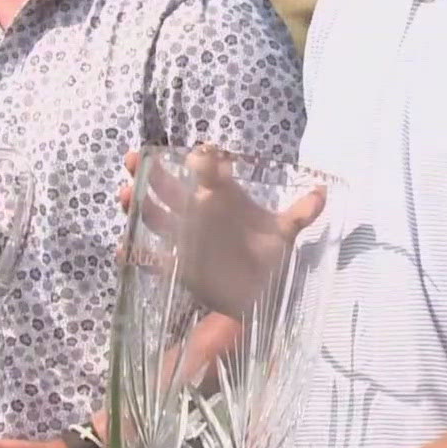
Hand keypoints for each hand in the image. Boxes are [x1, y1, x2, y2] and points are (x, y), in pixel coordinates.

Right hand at [119, 148, 324, 318]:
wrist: (257, 292)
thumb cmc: (267, 254)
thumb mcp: (284, 233)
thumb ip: (301, 213)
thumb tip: (324, 192)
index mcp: (222, 196)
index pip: (207, 170)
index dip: (201, 160)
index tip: (199, 155)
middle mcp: (198, 211)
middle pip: (169, 186)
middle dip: (151, 171)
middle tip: (135, 158)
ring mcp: (184, 236)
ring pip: (155, 215)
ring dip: (138, 204)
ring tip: (126, 195)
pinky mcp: (176, 263)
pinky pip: (151, 256)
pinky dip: (135, 252)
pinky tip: (123, 247)